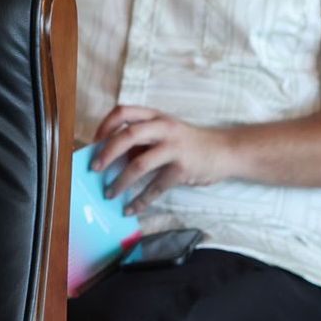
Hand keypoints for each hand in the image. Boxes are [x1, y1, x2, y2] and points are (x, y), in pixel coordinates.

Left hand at [93, 106, 239, 213]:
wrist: (226, 150)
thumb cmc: (188, 142)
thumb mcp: (164, 133)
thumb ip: (140, 141)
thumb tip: (108, 158)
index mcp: (155, 116)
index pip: (123, 112)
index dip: (104, 126)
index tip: (93, 142)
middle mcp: (164, 128)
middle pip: (128, 135)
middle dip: (106, 153)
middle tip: (94, 169)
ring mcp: (174, 147)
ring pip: (139, 164)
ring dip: (120, 182)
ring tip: (109, 193)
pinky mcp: (183, 168)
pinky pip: (156, 187)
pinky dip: (140, 200)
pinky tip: (131, 208)